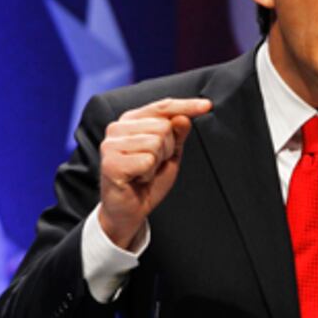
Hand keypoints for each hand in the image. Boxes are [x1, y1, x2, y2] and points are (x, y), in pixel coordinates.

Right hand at [98, 97, 211, 248]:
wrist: (128, 211)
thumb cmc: (147, 181)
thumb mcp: (169, 155)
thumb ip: (177, 135)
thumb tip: (183, 118)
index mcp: (132, 121)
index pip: (163, 106)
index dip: (186, 105)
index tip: (207, 105)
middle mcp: (117, 128)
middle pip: (163, 126)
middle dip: (167, 149)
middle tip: (153, 165)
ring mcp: (111, 144)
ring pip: (155, 142)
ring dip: (156, 163)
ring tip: (143, 172)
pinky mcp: (110, 162)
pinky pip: (147, 160)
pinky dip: (148, 174)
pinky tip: (137, 179)